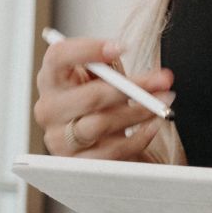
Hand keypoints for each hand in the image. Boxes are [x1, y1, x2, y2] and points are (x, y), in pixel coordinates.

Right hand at [33, 36, 175, 160]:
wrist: (98, 142)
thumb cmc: (99, 101)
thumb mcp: (100, 78)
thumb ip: (112, 67)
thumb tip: (147, 70)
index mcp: (51, 79)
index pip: (58, 57)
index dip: (88, 50)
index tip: (121, 47)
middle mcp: (48, 109)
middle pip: (89, 96)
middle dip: (133, 87)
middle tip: (163, 81)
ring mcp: (58, 139)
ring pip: (101, 124)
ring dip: (139, 113)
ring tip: (163, 104)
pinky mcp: (74, 165)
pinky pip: (110, 152)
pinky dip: (137, 139)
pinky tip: (153, 127)